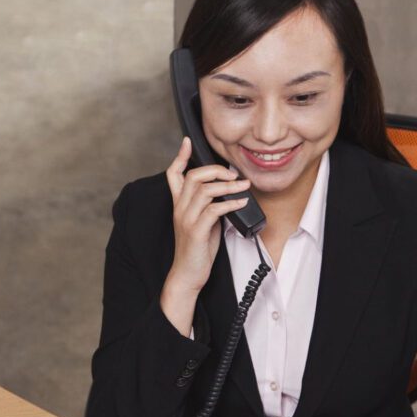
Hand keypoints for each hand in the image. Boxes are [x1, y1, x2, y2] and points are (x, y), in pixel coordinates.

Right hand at [160, 137, 249, 335]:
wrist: (187, 275)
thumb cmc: (197, 250)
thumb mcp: (204, 223)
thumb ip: (211, 206)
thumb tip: (229, 193)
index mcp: (179, 205)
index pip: (173, 175)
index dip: (179, 157)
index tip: (187, 142)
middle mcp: (180, 209)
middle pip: (193, 176)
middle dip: (215, 170)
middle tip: (234, 174)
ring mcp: (186, 219)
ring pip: (205, 190)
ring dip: (228, 186)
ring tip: (244, 187)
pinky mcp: (196, 231)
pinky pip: (214, 210)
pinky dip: (231, 203)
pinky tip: (242, 203)